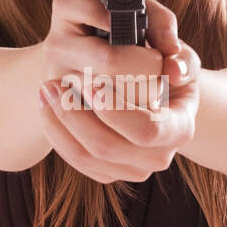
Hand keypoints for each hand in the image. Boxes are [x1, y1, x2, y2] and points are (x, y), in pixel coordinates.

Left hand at [37, 0, 200, 183]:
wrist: (158, 93)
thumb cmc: (165, 66)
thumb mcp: (178, 53)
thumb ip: (179, 53)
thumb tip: (172, 69)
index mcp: (180, 128)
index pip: (146, 130)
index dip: (115, 110)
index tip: (92, 83)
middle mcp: (159, 155)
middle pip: (107, 147)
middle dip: (73, 114)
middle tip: (53, 82)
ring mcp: (133, 169)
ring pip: (86, 156)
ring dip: (59, 122)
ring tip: (46, 89)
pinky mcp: (109, 173)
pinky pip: (76, 161)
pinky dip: (56, 134)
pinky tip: (47, 106)